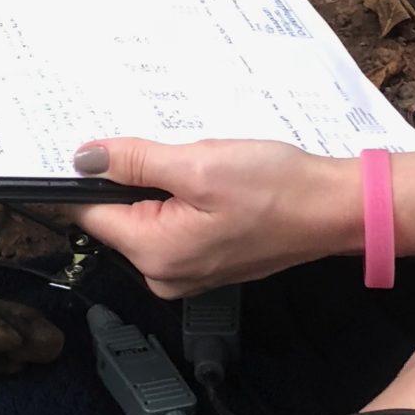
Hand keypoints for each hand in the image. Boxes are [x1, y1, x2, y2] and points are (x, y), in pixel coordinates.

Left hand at [71, 137, 355, 295]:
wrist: (331, 209)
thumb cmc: (274, 188)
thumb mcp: (197, 164)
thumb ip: (135, 162)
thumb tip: (84, 158)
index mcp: (155, 253)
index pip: (91, 212)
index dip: (86, 174)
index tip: (90, 141)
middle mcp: (163, 273)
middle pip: (117, 214)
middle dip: (128, 175)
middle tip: (158, 141)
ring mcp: (186, 270)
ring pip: (146, 215)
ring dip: (156, 182)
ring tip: (187, 156)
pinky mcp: (205, 259)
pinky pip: (172, 223)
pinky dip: (178, 196)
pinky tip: (203, 175)